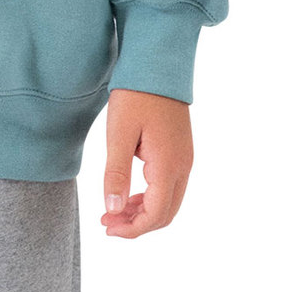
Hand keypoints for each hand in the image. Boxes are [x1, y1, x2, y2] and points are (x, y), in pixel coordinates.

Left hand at [101, 88, 192, 237]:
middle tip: (107, 222)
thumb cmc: (135, 94)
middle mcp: (183, 167)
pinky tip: (130, 193)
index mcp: (168, 165)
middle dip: (137, 225)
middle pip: (165, 214)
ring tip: (114, 210)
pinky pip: (170, 186)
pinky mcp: (181, 150)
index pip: (155, 215)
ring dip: (144, 212)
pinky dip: (151, 197)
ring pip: (169, 202)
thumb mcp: (119, 133)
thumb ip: (116, 173)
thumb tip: (113, 209)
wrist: (157, 62)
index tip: (106, 227)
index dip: (131, 229)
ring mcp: (185, 158)